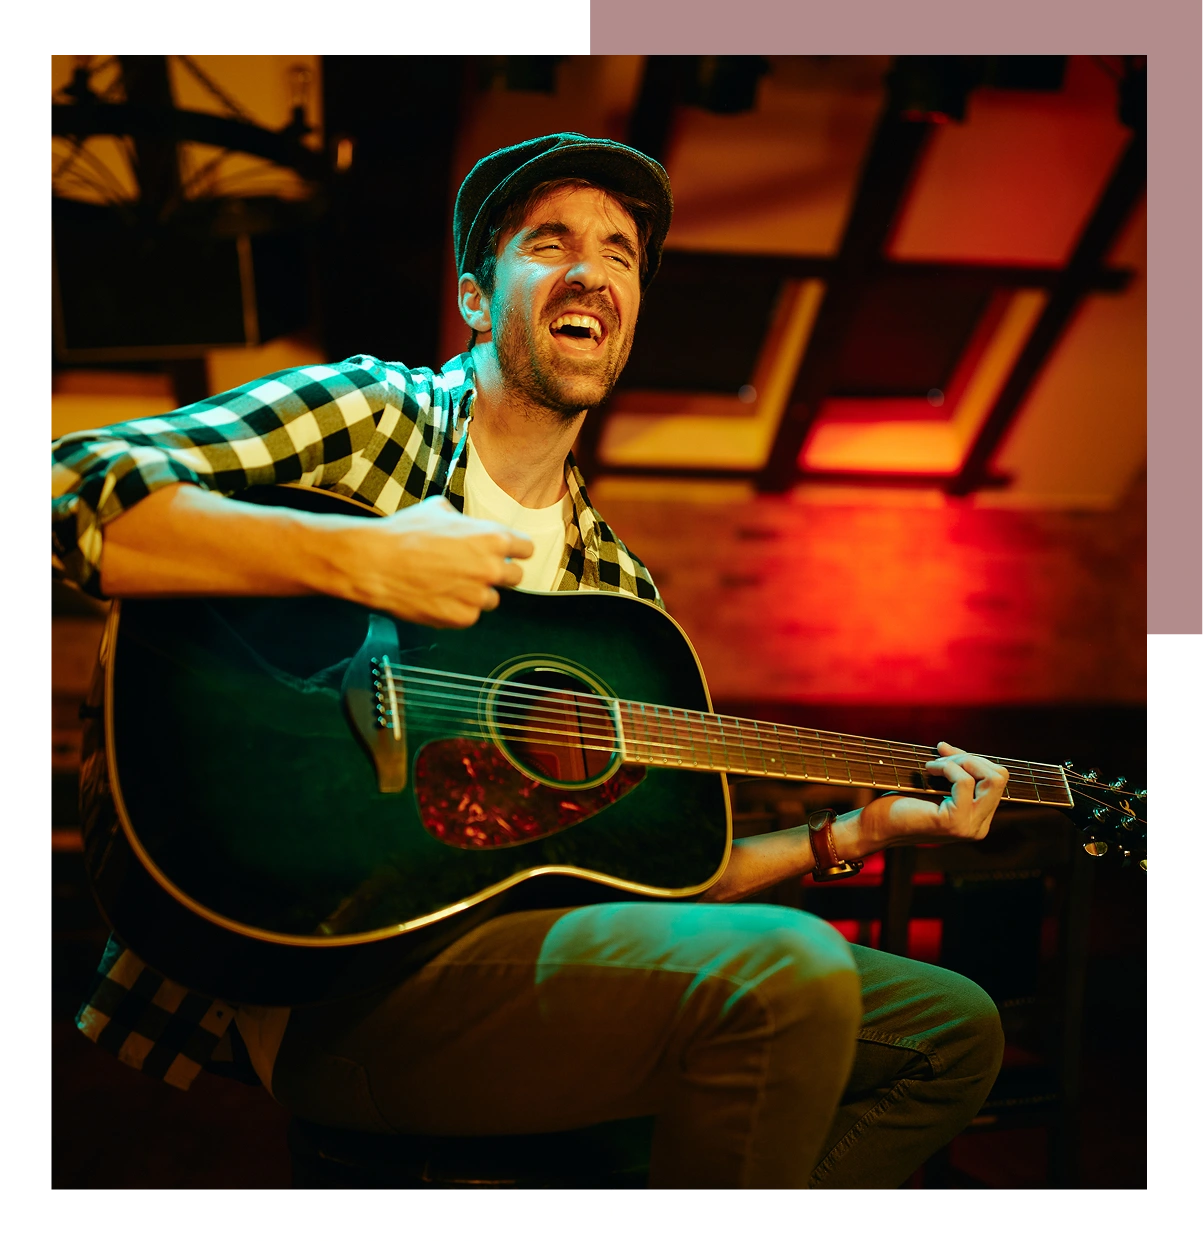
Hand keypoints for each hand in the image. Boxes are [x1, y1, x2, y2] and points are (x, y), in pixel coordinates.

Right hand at [324, 496, 534, 627]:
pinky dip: (457, 608)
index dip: (515, 551)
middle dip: (498, 574)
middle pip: (515, 577)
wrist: (376, 562)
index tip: (506, 554)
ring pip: (492, 599)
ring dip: (476, 593)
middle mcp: (491, 569)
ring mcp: (477, 596)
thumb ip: (464, 520)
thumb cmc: (404, 533)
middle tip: (475, 571)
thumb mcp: (438, 509)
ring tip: (448, 583)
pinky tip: (436, 596)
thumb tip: (467, 524)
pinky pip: (469, 615)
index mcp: (493, 538)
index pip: (526, 549)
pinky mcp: (461, 618)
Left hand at [853, 742, 1009, 852]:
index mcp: (978, 819)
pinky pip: (965, 782)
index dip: (974, 760)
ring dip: (959, 761)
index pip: (997, 780)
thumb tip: (951, 748)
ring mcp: (969, 827)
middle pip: (1000, 777)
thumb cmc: (900, 805)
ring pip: (991, 778)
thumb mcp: (933, 787)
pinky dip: (947, 768)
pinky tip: (927, 770)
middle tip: (940, 757)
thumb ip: (950, 774)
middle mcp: (979, 827)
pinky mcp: (954, 822)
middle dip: (970, 758)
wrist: (876, 825)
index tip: (945, 752)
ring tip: (932, 765)